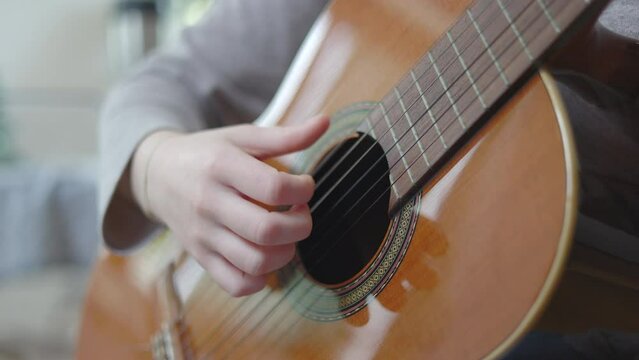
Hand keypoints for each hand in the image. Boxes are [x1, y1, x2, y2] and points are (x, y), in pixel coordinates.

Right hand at [131, 116, 328, 295]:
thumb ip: (286, 135)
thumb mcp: (242, 137)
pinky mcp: (200, 257)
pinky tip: (266, 255)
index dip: (303, 190)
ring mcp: (203, 234)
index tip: (304, 186)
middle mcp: (209, 203)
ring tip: (286, 235)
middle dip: (301, 226)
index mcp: (221, 166)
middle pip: (267, 230)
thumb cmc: (207, 153)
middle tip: (301, 213)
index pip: (274, 188)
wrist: (157, 174)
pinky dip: (260, 279)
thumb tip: (325, 122)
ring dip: (285, 253)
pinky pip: (235, 284)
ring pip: (255, 262)